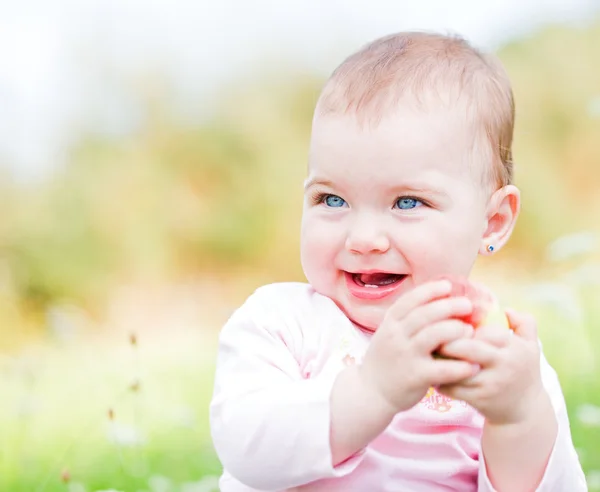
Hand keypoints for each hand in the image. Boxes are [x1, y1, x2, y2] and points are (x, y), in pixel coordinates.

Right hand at [357, 279, 479, 414]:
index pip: (410, 299)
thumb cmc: (386, 360)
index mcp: (390, 323)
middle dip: (450, 306)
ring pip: (434, 335)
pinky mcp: (415, 376)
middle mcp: (396, 336)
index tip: (448, 286)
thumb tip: (435, 301)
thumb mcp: (388, 334)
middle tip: (467, 304)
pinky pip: (442, 368)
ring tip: (470, 331)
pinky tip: (472, 365)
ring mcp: (405, 355)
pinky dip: (460, 366)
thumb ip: (407, 320)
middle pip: (426, 314)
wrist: (370, 392)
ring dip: (456, 330)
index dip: (430, 290)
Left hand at [437, 309, 545, 424]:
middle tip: (431, 335)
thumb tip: (505, 309)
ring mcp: (490, 384)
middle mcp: (503, 365)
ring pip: (457, 369)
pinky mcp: (478, 400)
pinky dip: (439, 379)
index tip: (449, 321)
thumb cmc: (523, 370)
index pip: (487, 331)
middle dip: (448, 341)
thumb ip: (524, 322)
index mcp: (514, 348)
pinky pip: (452, 387)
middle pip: (469, 348)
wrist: (525, 410)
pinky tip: (432, 371)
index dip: (466, 326)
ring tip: (426, 351)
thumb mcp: (531, 346)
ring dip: (439, 360)